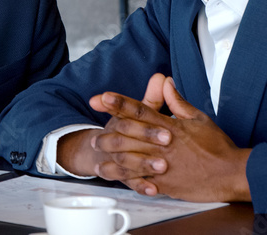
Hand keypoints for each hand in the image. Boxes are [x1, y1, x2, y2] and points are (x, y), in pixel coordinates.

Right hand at [57, 73, 169, 194]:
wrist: (99, 153)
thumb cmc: (127, 131)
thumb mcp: (140, 113)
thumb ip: (153, 97)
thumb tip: (162, 77)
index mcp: (122, 119)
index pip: (125, 108)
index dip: (126, 104)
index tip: (142, 103)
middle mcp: (117, 137)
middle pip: (126, 134)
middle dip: (145, 134)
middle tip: (167, 137)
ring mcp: (118, 157)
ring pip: (126, 159)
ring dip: (143, 163)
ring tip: (162, 165)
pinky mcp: (123, 175)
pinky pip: (130, 182)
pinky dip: (141, 186)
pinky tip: (153, 188)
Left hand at [91, 75, 251, 201]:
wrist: (233, 173)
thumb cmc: (218, 146)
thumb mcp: (198, 118)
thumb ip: (177, 101)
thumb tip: (166, 82)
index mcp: (170, 126)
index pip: (140, 110)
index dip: (118, 103)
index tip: (101, 97)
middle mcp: (163, 144)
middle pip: (129, 134)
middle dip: (109, 132)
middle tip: (94, 133)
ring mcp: (163, 164)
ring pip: (130, 158)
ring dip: (111, 155)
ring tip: (98, 153)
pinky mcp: (166, 182)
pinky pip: (141, 179)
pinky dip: (125, 177)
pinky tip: (112, 174)